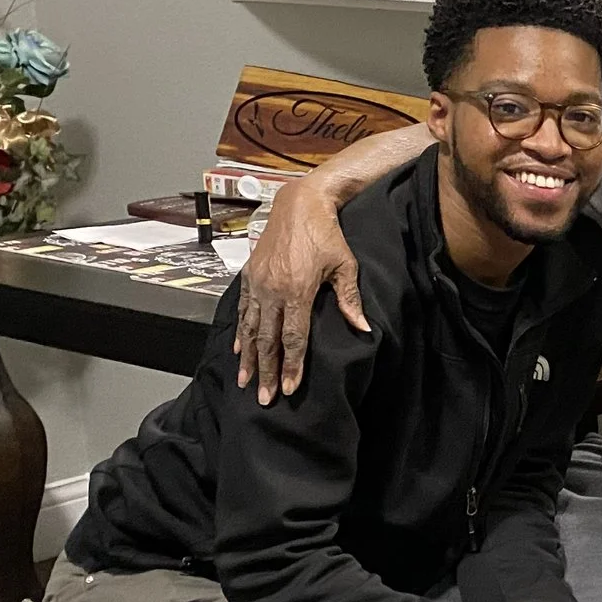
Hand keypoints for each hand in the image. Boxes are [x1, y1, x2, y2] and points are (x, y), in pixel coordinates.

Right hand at [234, 179, 365, 402]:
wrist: (299, 203)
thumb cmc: (327, 234)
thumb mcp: (345, 265)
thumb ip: (349, 299)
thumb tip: (363, 328)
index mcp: (297, 290)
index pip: (294, 338)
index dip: (291, 365)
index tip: (289, 388)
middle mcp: (273, 290)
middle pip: (268, 340)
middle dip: (266, 371)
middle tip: (264, 398)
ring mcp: (258, 283)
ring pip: (251, 328)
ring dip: (249, 357)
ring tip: (246, 381)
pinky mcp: (249, 275)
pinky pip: (243, 309)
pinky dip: (240, 331)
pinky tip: (239, 349)